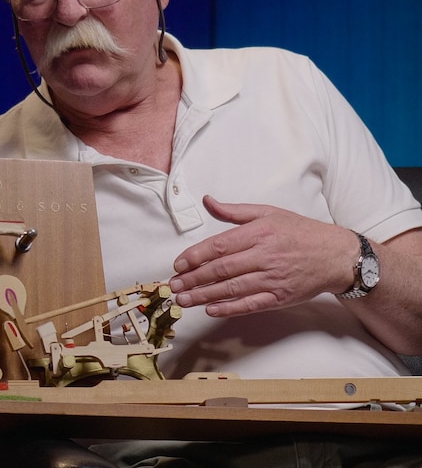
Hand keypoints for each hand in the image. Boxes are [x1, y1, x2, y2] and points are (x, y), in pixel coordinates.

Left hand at [169, 195, 356, 316]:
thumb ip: (234, 211)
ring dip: (204, 295)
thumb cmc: (299, 232)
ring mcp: (273, 279)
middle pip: (222, 269)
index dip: (196, 256)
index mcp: (259, 233)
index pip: (220, 246)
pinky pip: (250, 304)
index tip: (179, 263)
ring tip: (183, 299)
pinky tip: (210, 309)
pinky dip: (229, 309)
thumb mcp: (268, 213)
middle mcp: (265, 256)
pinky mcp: (280, 297)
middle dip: (193, 278)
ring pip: (232, 289)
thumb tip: (207, 200)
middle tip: (173, 284)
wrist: (336, 255)